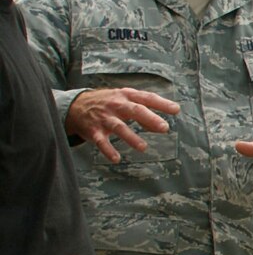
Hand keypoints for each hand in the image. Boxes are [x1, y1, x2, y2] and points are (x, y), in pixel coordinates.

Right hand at [65, 88, 179, 162]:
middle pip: (134, 110)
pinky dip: (108, 150)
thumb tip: (160, 126)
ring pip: (118, 127)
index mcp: (126, 96)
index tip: (176, 110)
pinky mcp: (93, 130)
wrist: (75, 105)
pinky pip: (101, 141)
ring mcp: (104, 118)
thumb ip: (143, 111)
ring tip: (143, 147)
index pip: (146, 98)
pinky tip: (116, 158)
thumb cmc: (108, 103)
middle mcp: (116, 105)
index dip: (161, 103)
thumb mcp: (125, 101)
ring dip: (131, 137)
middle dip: (149, 118)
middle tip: (164, 127)